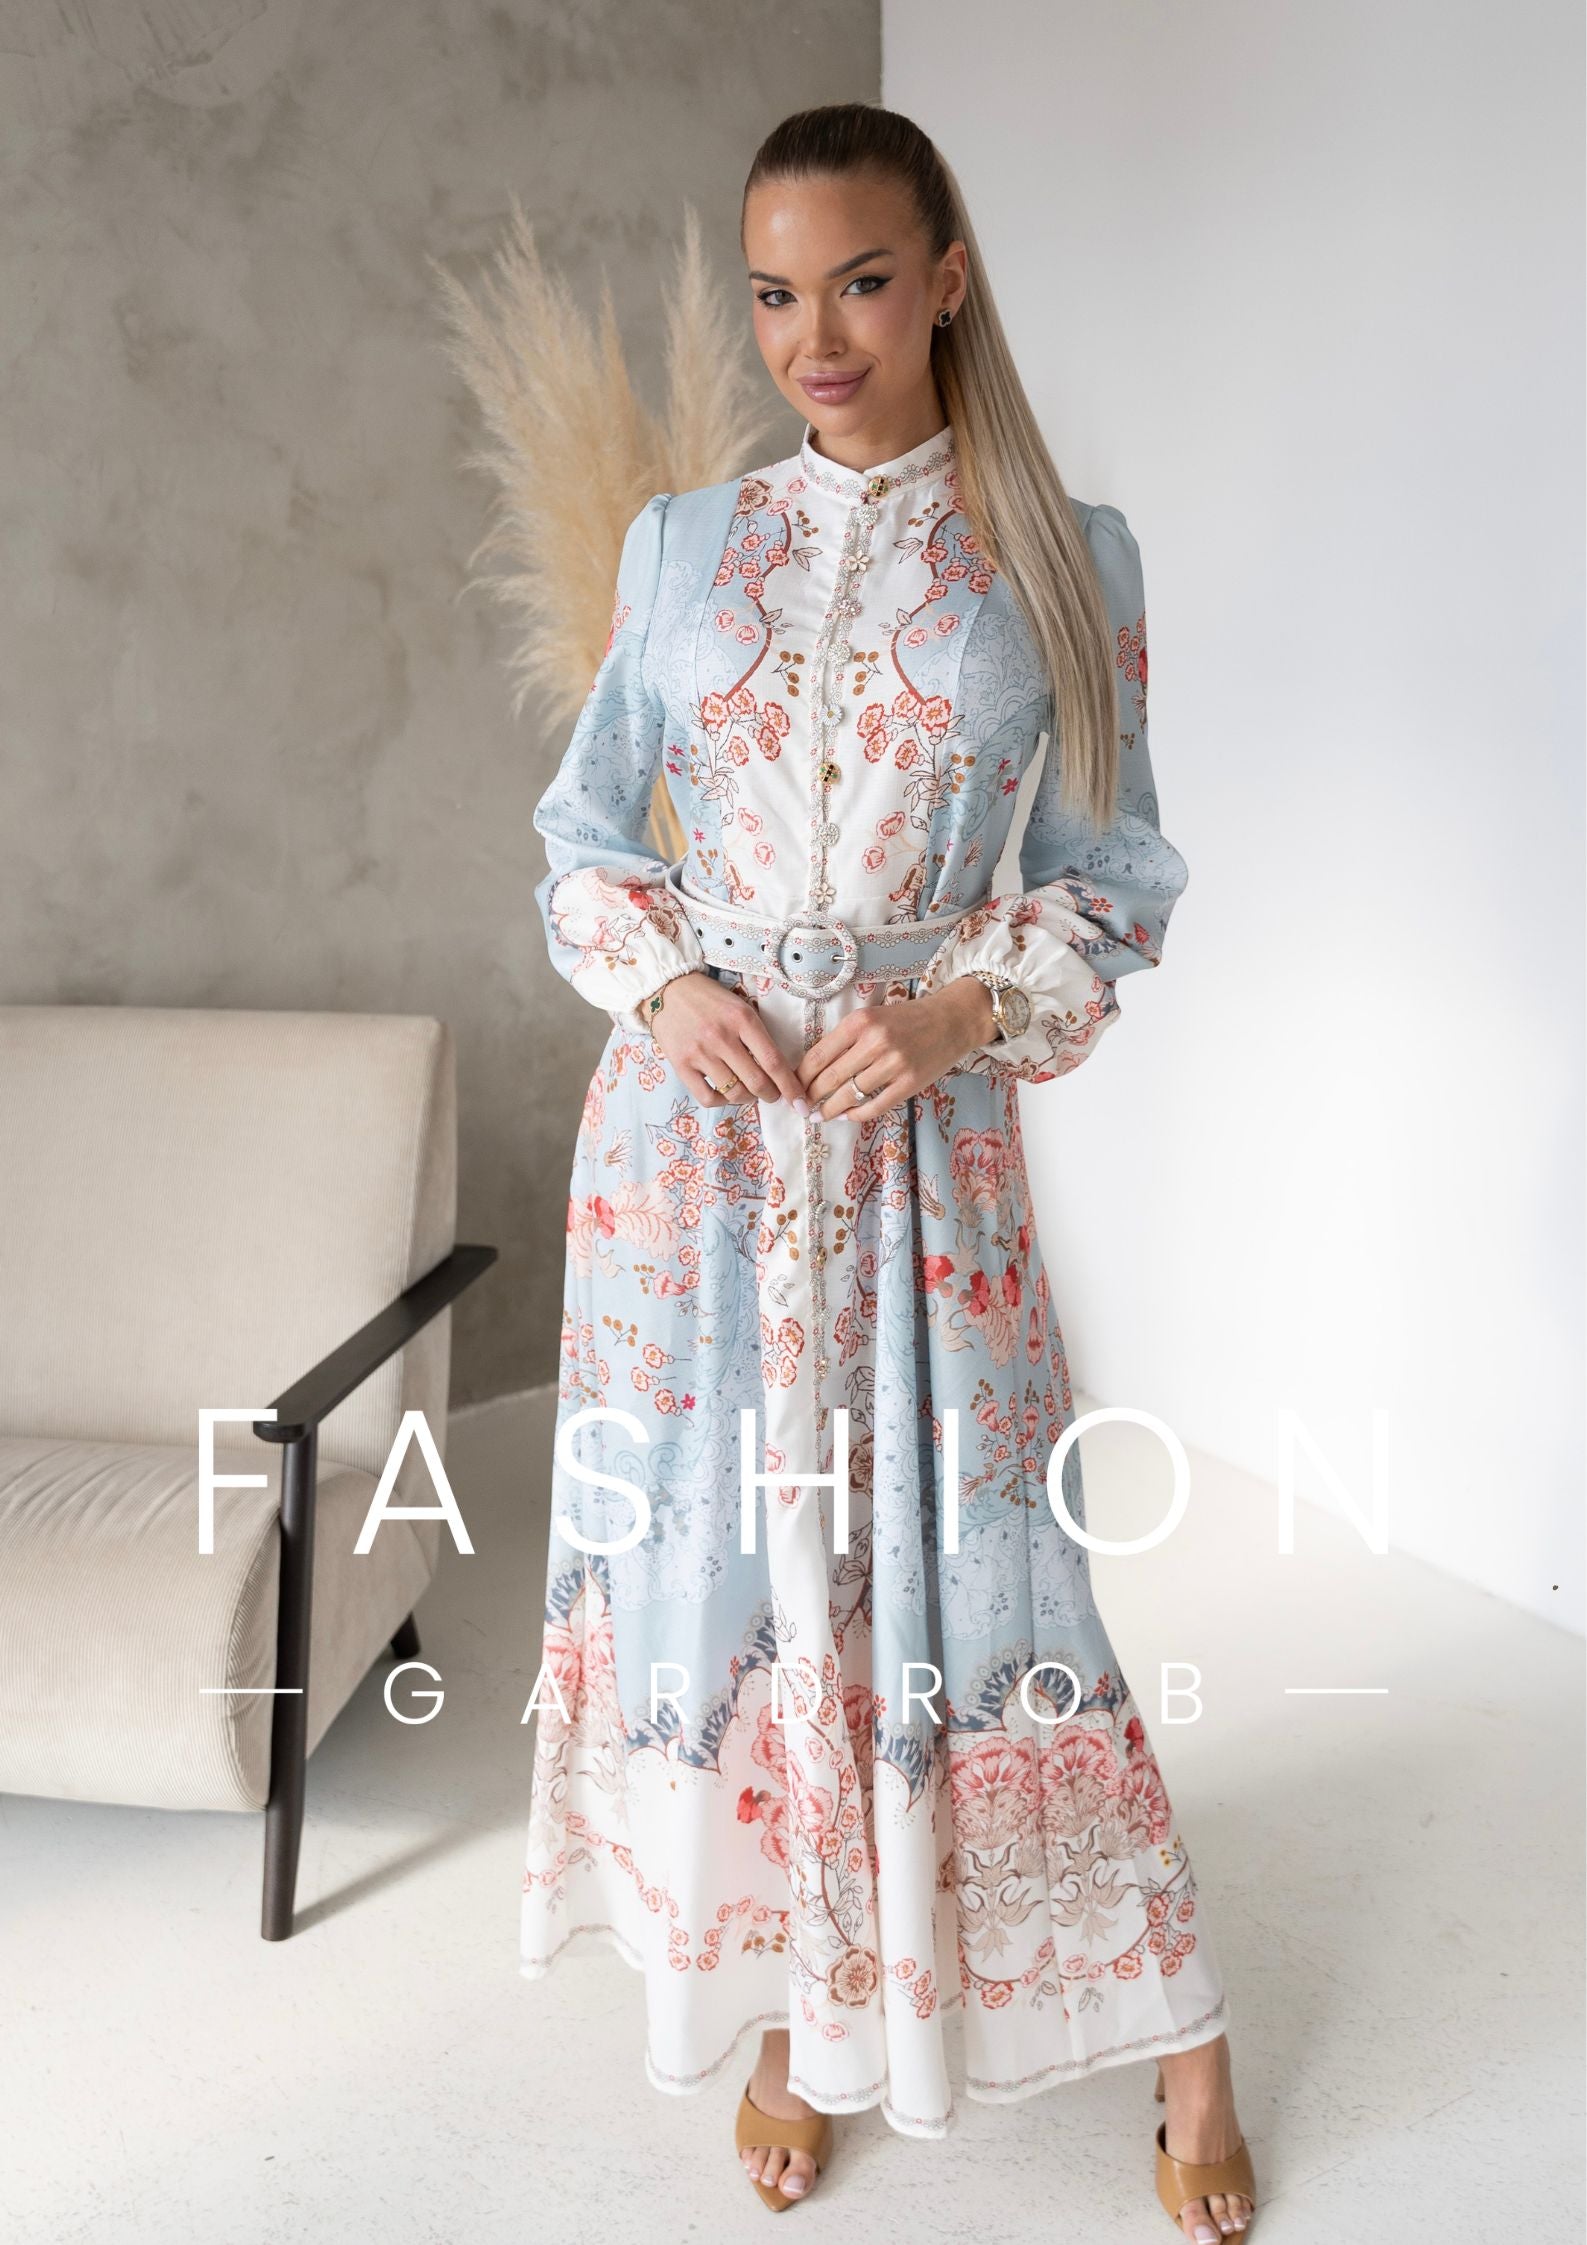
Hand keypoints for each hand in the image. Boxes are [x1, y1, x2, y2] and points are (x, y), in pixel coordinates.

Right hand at [645, 972, 811, 1109]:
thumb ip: (757, 1035)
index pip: (774, 1061)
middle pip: (757, 1082)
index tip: (800, 1101)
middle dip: (771, 1095)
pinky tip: (726, 1093)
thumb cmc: (709, 999)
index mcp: (742, 1019)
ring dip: (748, 1099)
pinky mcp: (681, 1065)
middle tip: (772, 1094)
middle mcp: (722, 1037)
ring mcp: (700, 1052)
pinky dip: (722, 1101)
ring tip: (749, 1092)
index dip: (790, 1087)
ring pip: (734, 1093)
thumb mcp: (740, 1007)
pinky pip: (707, 1097)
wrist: (668, 989)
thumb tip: (778, 1071)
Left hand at [795, 977, 996, 1121]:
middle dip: (811, 1097)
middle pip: (830, 1079)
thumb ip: (846, 1038)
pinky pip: (874, 1107)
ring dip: (830, 1110)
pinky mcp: (909, 1084)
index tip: (793, 1087)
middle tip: (802, 1107)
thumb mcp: (872, 1017)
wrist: (951, 1020)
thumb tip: (814, 1068)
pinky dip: (856, 1115)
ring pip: (849, 1096)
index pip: (818, 1056)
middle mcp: (875, 1042)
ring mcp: (893, 1065)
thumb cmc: (907, 1019)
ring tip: (820, 1116)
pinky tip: (847, 1116)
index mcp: (860, 1022)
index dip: (800, 1077)